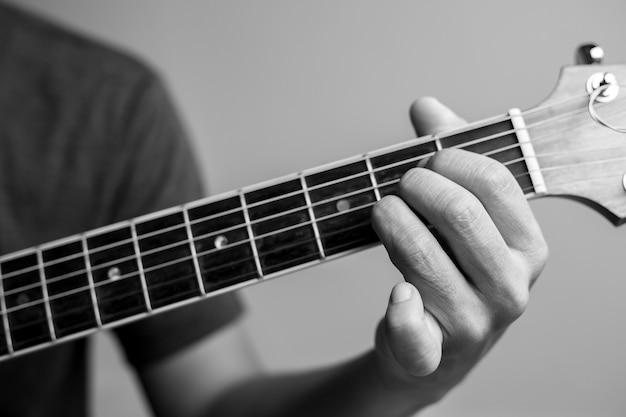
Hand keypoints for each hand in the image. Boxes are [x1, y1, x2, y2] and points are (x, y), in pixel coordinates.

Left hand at [371, 98, 547, 402]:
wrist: (439, 348)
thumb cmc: (454, 270)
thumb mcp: (463, 216)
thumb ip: (448, 156)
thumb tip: (426, 106)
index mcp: (528, 247)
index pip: (494, 182)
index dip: (449, 159)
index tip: (424, 161)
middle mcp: (510, 286)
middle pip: (458, 212)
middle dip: (416, 186)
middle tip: (398, 184)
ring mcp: (474, 322)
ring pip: (422, 254)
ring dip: (390, 221)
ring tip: (380, 210)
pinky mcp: (434, 351)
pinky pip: (414, 329)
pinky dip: (401, 310)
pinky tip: (398, 294)